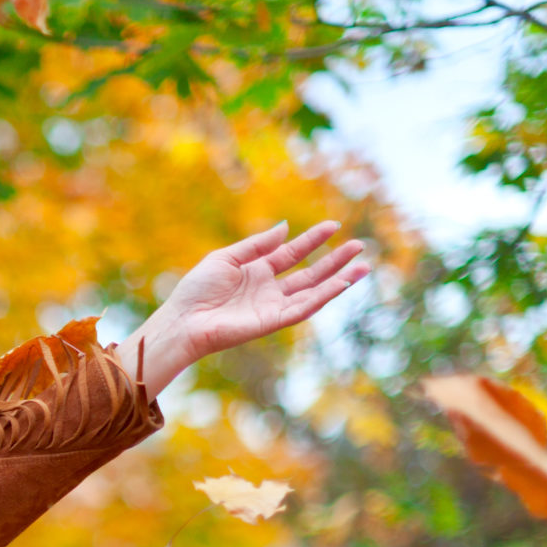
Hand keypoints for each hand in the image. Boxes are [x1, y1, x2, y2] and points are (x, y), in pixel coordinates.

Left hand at [116, 220, 368, 394]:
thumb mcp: (226, 258)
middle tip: (359, 246)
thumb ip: (257, 245)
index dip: (312, 240)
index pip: (292, 253)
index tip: (333, 225)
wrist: (183, 320)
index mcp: (256, 272)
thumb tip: (286, 227)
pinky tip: (339, 284)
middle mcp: (268, 290)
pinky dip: (322, 297)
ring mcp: (272, 306)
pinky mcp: (272, 322)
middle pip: (310, 274)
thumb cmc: (196, 290)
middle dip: (334, 261)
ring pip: (313, 292)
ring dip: (338, 280)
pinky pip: (302, 308)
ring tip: (362, 266)